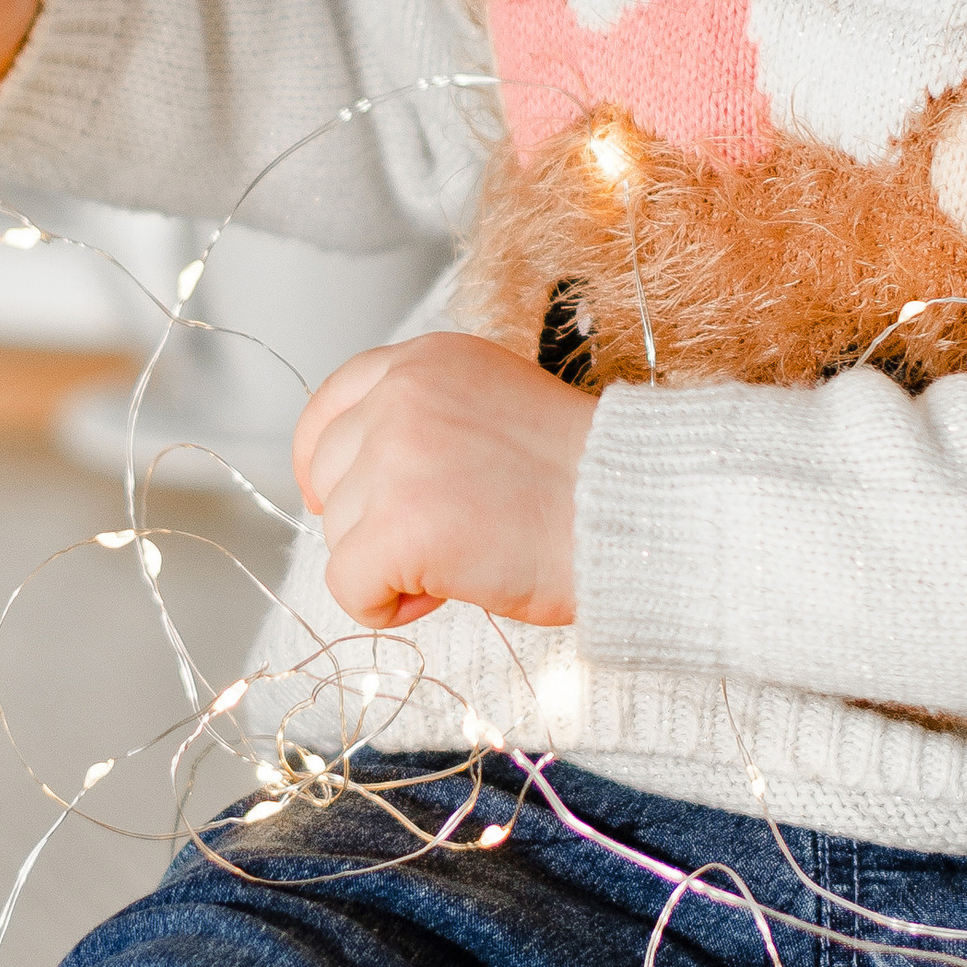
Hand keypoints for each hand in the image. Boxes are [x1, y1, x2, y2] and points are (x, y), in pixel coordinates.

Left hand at [292, 332, 596, 629]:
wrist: (637, 509)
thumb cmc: (588, 475)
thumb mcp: (494, 405)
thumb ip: (429, 420)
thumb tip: (367, 478)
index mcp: (425, 360)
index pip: (331, 406)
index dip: (329, 462)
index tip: (343, 498)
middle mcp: (400, 395)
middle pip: (329, 476)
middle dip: (371, 520)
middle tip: (443, 539)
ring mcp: (393, 459)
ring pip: (339, 535)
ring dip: (389, 563)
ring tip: (466, 558)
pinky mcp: (397, 527)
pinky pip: (350, 587)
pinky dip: (385, 606)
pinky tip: (441, 595)